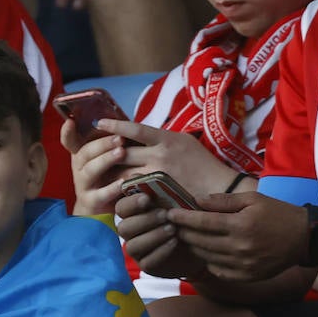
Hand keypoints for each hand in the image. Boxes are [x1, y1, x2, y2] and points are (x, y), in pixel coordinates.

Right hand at [64, 118, 132, 215]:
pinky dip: (112, 188)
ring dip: (106, 159)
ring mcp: (83, 186)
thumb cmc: (108, 179)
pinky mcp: (92, 202)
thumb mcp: (107, 159)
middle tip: (119, 137)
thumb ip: (110, 144)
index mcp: (82, 156)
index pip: (70, 141)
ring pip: (90, 171)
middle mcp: (79, 169)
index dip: (68, 132)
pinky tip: (124, 182)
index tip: (70, 122)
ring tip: (121, 152)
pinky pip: (100, 195)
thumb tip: (121, 121)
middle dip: (101, 143)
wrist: (101, 212)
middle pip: (84, 153)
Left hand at [88, 120, 241, 199]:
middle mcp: (160, 156)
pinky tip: (118, 189)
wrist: (221, 189)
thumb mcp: (184, 142)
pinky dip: (123, 189)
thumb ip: (161, 138)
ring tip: (102, 173)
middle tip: (96, 153)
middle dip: (108, 153)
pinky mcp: (157, 194)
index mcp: (167, 139)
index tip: (100, 122)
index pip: (135, 129)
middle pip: (122, 152)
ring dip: (113, 173)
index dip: (115, 125)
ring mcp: (157, 176)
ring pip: (124, 173)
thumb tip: (137, 134)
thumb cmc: (203, 164)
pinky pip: (132, 190)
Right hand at [114, 190, 208, 279]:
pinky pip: (147, 261)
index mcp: (134, 213)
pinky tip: (174, 242)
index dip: (131, 203)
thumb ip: (158, 189)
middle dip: (144, 220)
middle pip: (124, 227)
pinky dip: (161, 251)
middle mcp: (131, 231)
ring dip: (152, 236)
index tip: (147, 198)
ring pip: (133, 245)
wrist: (202, 243)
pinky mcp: (147, 266)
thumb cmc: (185, 217)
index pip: (121, 207)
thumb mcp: (175, 200)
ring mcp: (138, 250)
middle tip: (165, 214)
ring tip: (172, 229)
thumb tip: (136, 174)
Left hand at [165, 192, 309, 281]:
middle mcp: (240, 247)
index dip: (183, 218)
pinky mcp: (247, 276)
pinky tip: (207, 252)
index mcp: (240, 225)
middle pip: (200, 241)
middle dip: (184, 232)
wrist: (304, 238)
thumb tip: (197, 200)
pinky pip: (218, 271)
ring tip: (187, 237)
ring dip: (194, 247)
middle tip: (174, 225)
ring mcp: (243, 265)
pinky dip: (209, 262)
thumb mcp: (252, 199)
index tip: (170, 213)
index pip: (202, 222)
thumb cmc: (277, 213)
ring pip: (206, 257)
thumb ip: (223, 201)